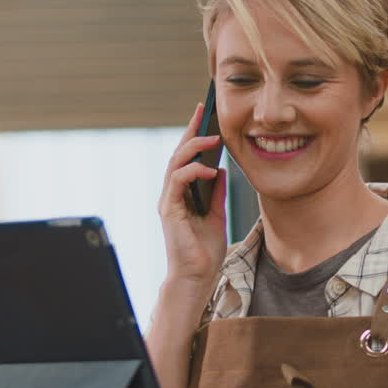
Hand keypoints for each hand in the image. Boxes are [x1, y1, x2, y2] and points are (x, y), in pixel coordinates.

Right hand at [158, 103, 228, 285]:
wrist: (197, 277)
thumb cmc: (204, 251)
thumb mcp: (216, 215)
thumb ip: (215, 193)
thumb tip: (219, 169)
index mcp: (182, 194)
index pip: (186, 158)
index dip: (194, 134)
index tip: (205, 113)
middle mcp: (172, 194)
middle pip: (178, 154)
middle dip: (191, 130)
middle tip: (204, 111)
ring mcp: (168, 201)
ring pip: (175, 163)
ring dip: (194, 147)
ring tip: (213, 137)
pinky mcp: (168, 210)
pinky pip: (177, 182)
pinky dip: (192, 171)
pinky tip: (208, 168)